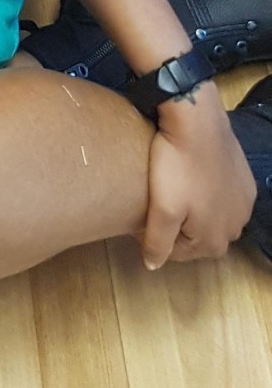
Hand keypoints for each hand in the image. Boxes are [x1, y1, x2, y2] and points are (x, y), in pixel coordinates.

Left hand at [139, 84, 255, 266]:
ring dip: (194, 209)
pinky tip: (192, 175)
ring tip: (172, 187)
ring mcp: (244, 202)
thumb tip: (153, 265)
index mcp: (215, 240)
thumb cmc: (177, 166)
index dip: (157, 237)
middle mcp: (236, 227)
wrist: (198, 122)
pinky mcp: (244, 178)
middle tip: (156, 201)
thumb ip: (157, 242)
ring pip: (212, 216)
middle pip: (198, 236)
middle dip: (177, 226)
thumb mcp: (162, 208)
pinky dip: (208, 191)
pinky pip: (223, 195)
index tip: (141, 218)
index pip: (179, 253)